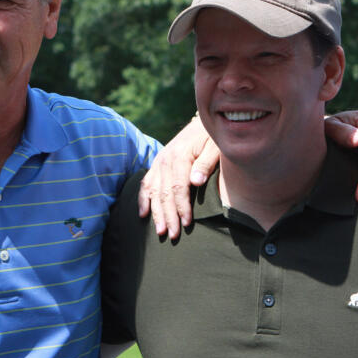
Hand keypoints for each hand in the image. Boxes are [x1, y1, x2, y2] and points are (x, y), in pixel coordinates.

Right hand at [138, 116, 219, 238]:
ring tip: (160, 231)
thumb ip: (206, 163)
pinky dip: (144, 199)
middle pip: (164, 193)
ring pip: (154, 191)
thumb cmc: (213, 137)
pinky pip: (146, 183)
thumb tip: (195, 181)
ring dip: (156, 212)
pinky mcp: (158, 164)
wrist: (204, 122)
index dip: (182, 207)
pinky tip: (143, 214)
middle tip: (172, 235)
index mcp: (180, 156)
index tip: (186, 223)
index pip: (178, 187)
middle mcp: (165, 160)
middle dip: (168, 216)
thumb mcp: (215, 146)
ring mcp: (159, 162)